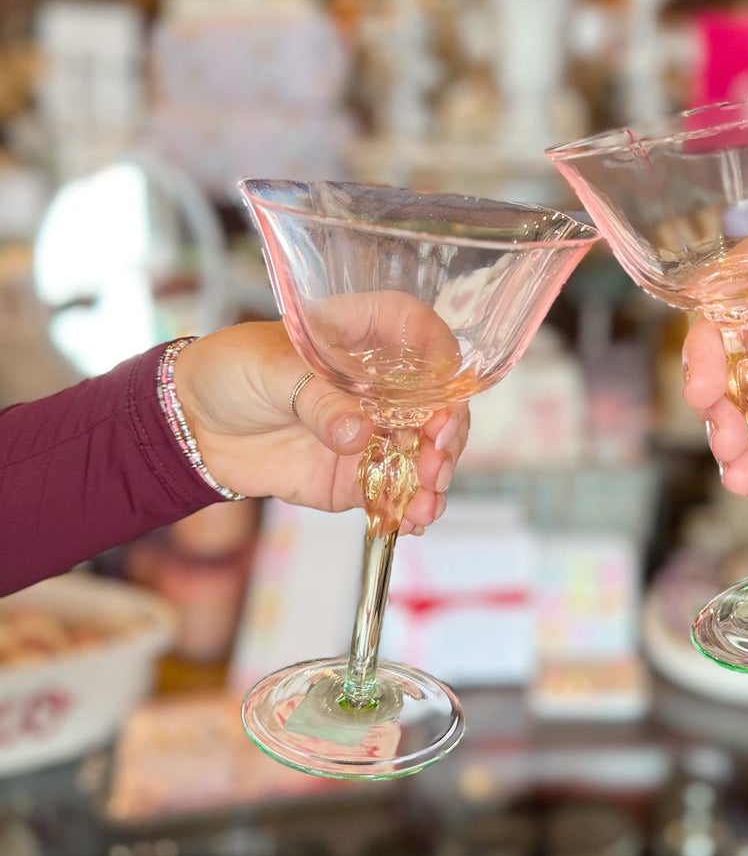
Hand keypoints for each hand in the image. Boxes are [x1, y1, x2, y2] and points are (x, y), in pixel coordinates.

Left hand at [173, 323, 469, 533]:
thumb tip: (358, 433)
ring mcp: (374, 432)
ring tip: (427, 500)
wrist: (192, 425)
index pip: (422, 334)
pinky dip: (409, 508)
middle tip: (436, 460)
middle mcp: (381, 385)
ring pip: (425, 453)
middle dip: (447, 434)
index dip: (443, 360)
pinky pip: (395, 492)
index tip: (446, 391)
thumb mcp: (271, 368)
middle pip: (437, 403)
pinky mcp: (356, 475)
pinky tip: (412, 520)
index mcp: (364, 334)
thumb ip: (317, 399)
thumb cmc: (231, 369)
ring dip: (435, 477)